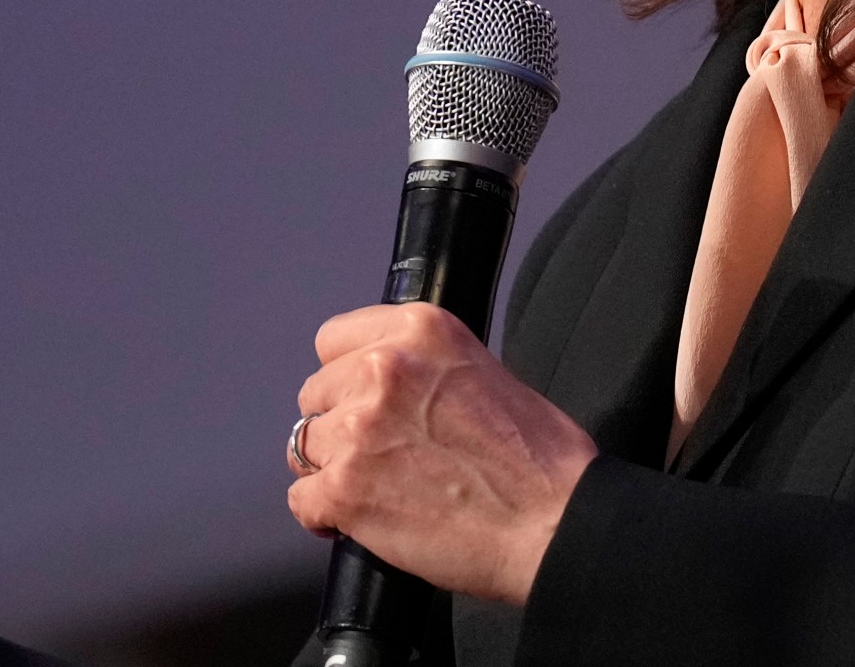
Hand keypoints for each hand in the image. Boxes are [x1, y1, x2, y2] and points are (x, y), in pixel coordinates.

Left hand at [286, 303, 597, 605]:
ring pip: (304, 446)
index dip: (347, 375)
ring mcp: (358, 429)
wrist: (553, 523)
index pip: (333, 340)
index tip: (363, 399)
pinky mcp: (345, 489)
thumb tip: (390, 387)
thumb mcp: (486, 370)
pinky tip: (362, 520)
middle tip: (381, 452)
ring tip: (379, 489)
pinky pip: (301, 499)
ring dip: (335, 469)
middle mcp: (382, 369)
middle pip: (316, 393)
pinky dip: (325, 515)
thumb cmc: (539, 460)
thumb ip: (426, 368)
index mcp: (419, 330)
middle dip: (341, 423)